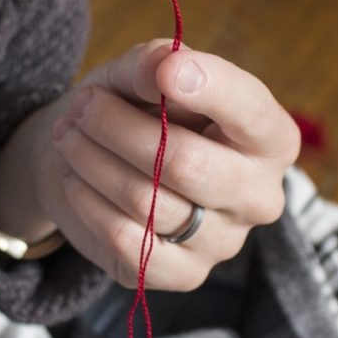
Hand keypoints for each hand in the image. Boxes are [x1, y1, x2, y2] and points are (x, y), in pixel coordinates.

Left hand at [0, 40, 299, 290]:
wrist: (100, 161)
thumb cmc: (136, 108)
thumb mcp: (143, 73)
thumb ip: (156, 63)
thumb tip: (167, 65)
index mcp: (270, 138)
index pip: (251, 113)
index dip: (211, 88)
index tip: (166, 71)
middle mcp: (259, 196)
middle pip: (185, 163)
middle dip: (117, 127)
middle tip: (82, 106)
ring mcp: (224, 242)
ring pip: (145, 200)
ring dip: (91, 160)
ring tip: (68, 136)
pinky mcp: (183, 274)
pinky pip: (127, 241)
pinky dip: (89, 202)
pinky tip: (75, 178)